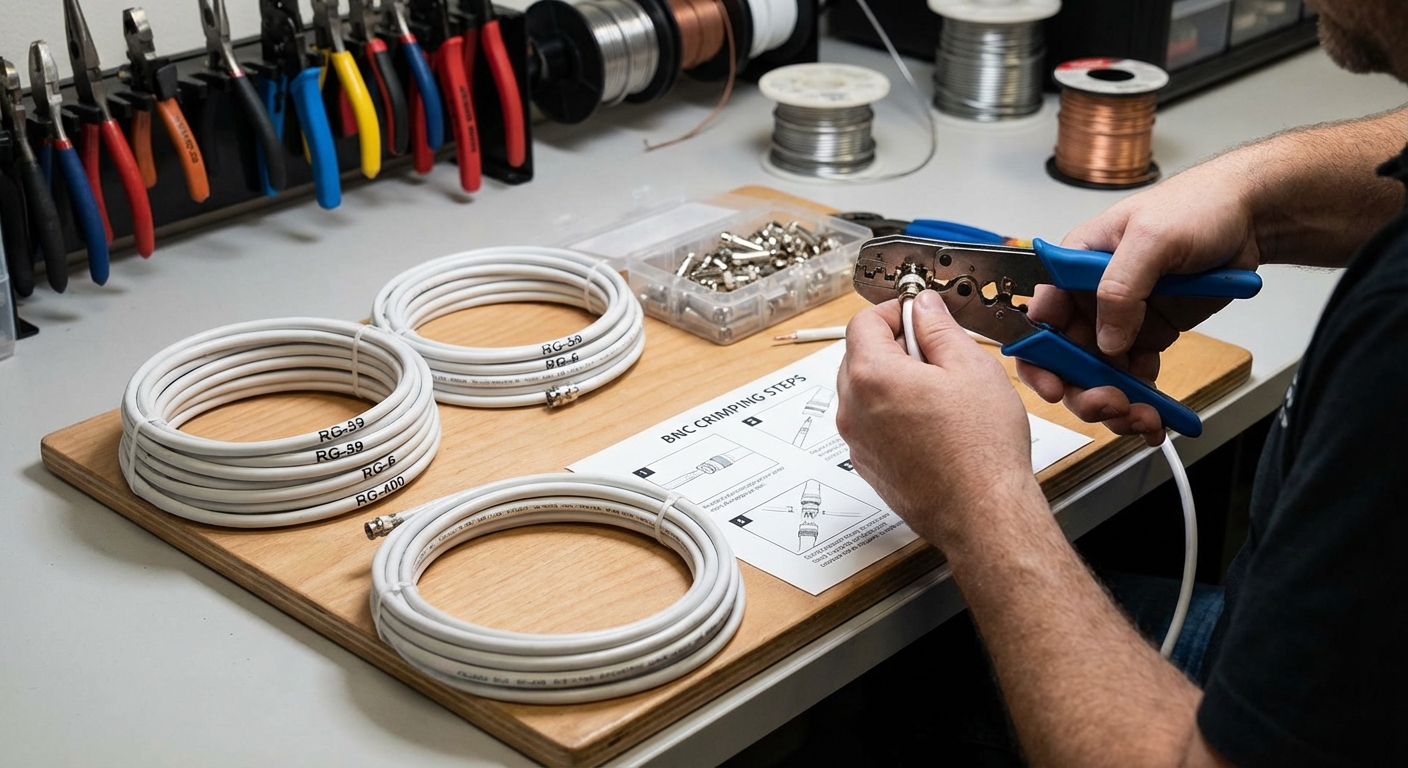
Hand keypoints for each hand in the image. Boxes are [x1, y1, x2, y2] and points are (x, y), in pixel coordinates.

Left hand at [837, 291, 1039, 549]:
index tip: (918, 314)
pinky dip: (893, 414)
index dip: (893, 311)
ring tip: (940, 393)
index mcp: (871, 376)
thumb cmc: (981, 450)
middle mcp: (853, 409)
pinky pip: (872, 424)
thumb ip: (939, 327)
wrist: (982, 514)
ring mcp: (857, 442)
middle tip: (936, 352)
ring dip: (893, 381)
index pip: (863, 322)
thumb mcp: (970, 367)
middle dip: (893, 345)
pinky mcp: (869, 465)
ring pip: (864, 392)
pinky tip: (932, 424)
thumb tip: (924, 307)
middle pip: (858, 356)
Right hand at [1017, 161, 1261, 444]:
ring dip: (1115, 403)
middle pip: (1065, 357)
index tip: (1054, 385)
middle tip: (1110, 405)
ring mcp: (1119, 320)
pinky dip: (1142, 400)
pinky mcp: (1148, 335)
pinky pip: (1134, 376)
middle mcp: (1088, 298)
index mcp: (1073, 267)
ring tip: (1142, 419)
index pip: (1040, 316)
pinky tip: (1157, 416)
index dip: (1039, 355)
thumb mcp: (1152, 237)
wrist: (1249, 216)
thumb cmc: (1197, 206)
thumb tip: (1105, 340)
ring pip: (1098, 375)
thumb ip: (1120, 287)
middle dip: (1082, 389)